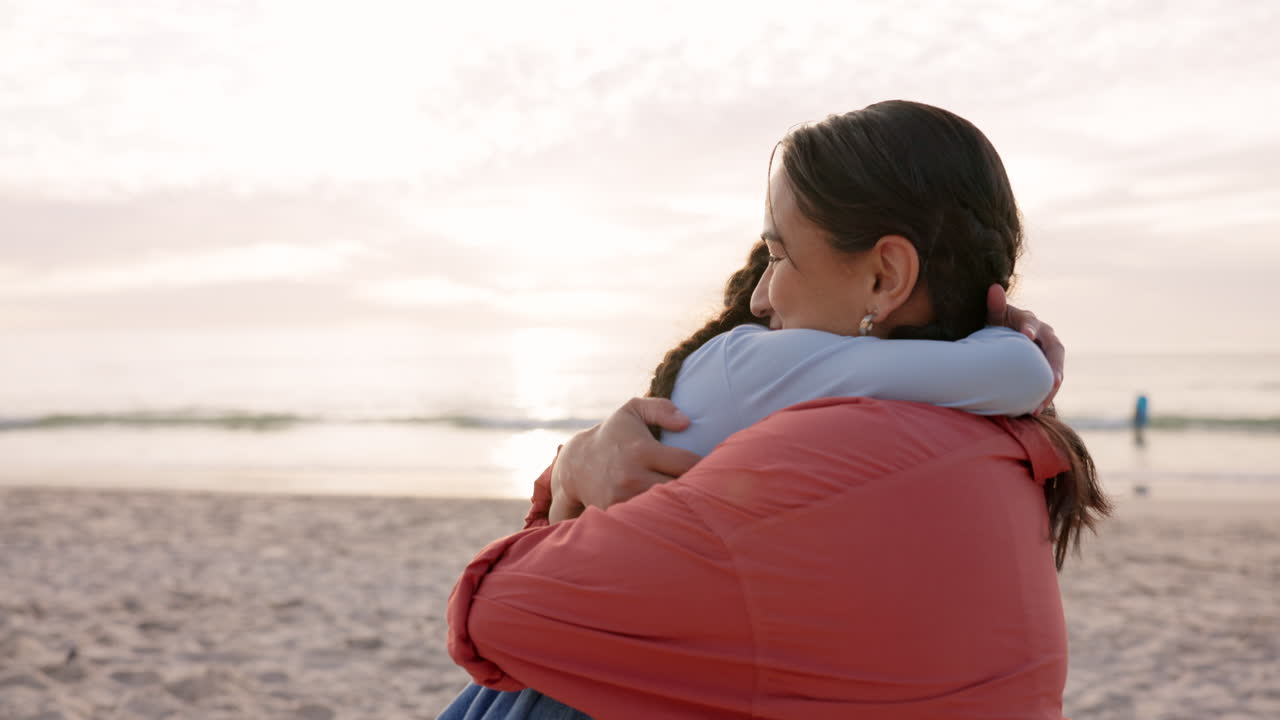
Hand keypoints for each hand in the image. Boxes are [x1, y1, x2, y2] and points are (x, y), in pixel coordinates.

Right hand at [548, 397, 702, 522]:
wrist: (578, 463)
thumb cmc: (615, 434)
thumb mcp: (633, 410)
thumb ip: (661, 408)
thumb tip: (686, 422)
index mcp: (641, 450)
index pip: (687, 462)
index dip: (705, 464)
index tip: (713, 464)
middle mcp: (632, 476)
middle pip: (680, 489)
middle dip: (696, 487)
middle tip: (708, 485)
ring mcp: (623, 498)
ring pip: (666, 508)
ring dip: (681, 504)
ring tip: (692, 498)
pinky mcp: (616, 513)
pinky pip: (648, 519)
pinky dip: (661, 516)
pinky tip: (670, 511)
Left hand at [986, 284, 1063, 414]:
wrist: (1002, 340)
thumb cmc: (996, 326)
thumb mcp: (994, 317)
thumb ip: (995, 306)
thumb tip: (994, 287)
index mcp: (1028, 320)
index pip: (1030, 322)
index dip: (1030, 328)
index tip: (1026, 336)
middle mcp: (1044, 334)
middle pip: (1054, 350)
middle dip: (1054, 367)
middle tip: (1053, 382)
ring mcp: (1047, 352)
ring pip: (1055, 369)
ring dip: (1050, 388)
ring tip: (1040, 404)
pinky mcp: (1046, 368)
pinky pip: (1048, 382)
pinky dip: (1044, 395)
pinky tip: (1034, 410)